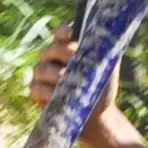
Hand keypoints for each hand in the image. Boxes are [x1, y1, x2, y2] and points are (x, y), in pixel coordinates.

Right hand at [41, 31, 140, 147]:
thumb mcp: (109, 70)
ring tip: (66, 80)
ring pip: (41, 68)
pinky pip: (36, 88)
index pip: (60, 34)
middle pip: (49, 49)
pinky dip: (46, 91)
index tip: (70, 35)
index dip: (62, 32)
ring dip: (54, 74)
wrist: (96, 115)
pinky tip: (55, 95)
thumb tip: (111, 38)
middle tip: (73, 59)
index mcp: (67, 49)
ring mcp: (43, 75)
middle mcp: (52, 59)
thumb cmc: (101, 89)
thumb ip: (107, 52)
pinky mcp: (37, 93)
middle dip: (62, 53)